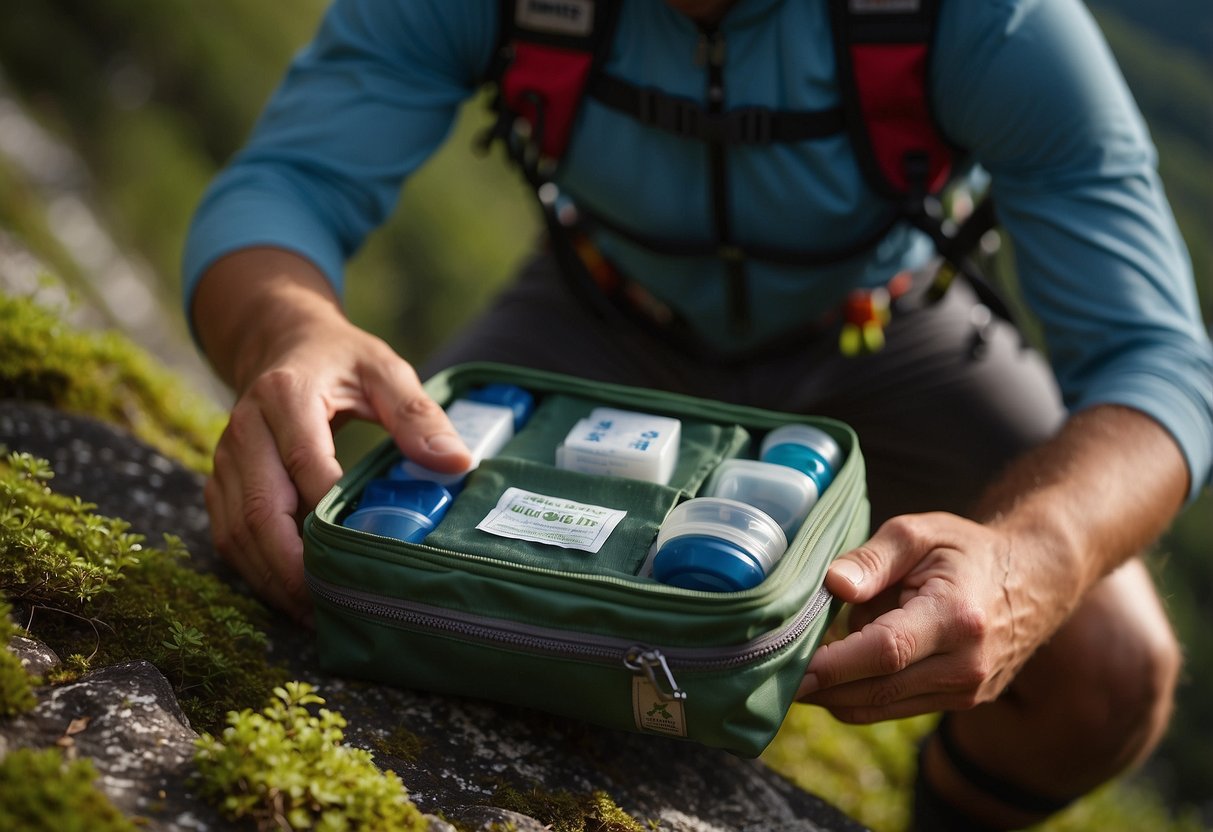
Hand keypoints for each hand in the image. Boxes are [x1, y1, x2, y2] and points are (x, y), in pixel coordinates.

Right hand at [194, 250, 470, 623]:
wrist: (281, 342)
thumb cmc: (341, 360)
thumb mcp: (385, 371)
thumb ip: (418, 415)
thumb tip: (458, 463)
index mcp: (285, 396)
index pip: (305, 463)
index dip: (329, 512)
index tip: (364, 553)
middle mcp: (244, 429)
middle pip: (260, 509)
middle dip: (294, 565)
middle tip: (334, 605)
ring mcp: (226, 459)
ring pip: (237, 531)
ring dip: (273, 579)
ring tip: (317, 614)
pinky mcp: (222, 482)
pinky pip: (229, 535)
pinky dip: (257, 571)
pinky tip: (293, 597)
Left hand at [796, 512, 1076, 722]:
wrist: (1034, 580)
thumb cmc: (965, 550)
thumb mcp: (919, 532)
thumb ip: (871, 558)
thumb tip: (832, 586)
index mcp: (957, 617)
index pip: (885, 652)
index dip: (833, 665)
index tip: (789, 666)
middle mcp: (965, 665)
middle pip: (877, 689)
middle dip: (820, 687)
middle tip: (771, 672)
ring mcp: (966, 692)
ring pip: (880, 707)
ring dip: (834, 694)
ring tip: (797, 668)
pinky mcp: (960, 703)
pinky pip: (894, 708)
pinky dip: (858, 694)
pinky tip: (835, 670)